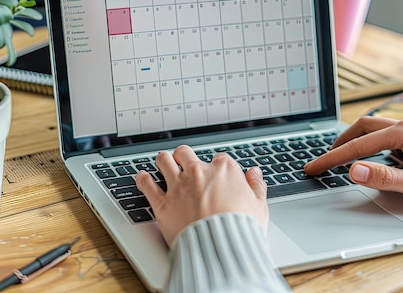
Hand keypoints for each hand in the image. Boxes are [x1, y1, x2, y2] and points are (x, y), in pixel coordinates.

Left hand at [136, 145, 267, 245]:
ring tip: (164, 164)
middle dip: (184, 157)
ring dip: (163, 161)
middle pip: (185, 152)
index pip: (218, 158)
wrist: (222, 249)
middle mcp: (199, 173)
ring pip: (164, 160)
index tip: (215, 175)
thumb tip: (254, 174)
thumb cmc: (242, 230)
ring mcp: (179, 186)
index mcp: (224, 170)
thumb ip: (256, 186)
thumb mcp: (259, 207)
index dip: (216, 167)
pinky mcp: (163, 204)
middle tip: (184, 164)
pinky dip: (143, 180)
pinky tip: (143, 178)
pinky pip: (146, 184)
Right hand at [304, 117, 402, 209]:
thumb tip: (353, 170)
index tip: (315, 167)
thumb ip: (384, 177)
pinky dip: (368, 144)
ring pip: (373, 129)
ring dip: (353, 141)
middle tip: (323, 159)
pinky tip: (368, 157)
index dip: (332, 158)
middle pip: (361, 128)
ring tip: (339, 157)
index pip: (357, 146)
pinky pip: (384, 136)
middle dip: (339, 143)